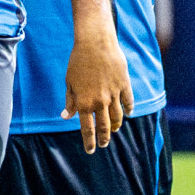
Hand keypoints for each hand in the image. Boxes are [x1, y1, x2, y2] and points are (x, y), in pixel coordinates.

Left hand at [62, 30, 134, 152]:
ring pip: (117, 117)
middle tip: (102, 145)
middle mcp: (100, 102)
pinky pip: (128, 103)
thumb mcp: (69, 82)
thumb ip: (70, 101)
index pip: (87, 128)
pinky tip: (128, 113)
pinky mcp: (124, 86)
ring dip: (115, 126)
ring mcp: (114, 95)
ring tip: (113, 130)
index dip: (88, 141)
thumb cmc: (78, 62)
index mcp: (84, 102)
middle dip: (103, 138)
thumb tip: (66, 117)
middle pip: (104, 127)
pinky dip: (128, 110)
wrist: (95, 45)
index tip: (90, 150)